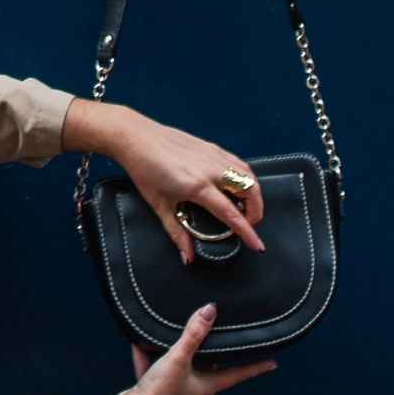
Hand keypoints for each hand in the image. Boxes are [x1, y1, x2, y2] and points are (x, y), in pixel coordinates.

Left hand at [65, 97, 264, 262]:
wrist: (136, 137)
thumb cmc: (144, 170)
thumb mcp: (160, 206)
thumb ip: (177, 233)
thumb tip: (187, 256)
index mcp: (197, 186)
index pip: (231, 213)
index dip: (247, 231)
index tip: (256, 244)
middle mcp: (210, 169)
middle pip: (250, 191)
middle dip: (256, 212)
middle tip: (248, 225)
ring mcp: (213, 155)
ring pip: (248, 175)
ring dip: (253, 194)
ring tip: (245, 208)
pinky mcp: (212, 147)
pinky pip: (238, 163)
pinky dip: (245, 177)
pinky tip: (237, 187)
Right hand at [120, 304, 276, 394]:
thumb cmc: (160, 393)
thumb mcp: (179, 359)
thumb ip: (193, 335)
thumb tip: (210, 310)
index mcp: (207, 385)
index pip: (237, 374)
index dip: (255, 367)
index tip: (272, 363)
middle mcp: (195, 389)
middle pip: (210, 368)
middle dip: (213, 354)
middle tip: (221, 340)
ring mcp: (175, 390)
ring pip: (182, 367)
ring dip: (178, 353)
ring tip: (176, 337)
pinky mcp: (156, 389)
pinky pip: (156, 369)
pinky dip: (148, 357)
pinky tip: (140, 346)